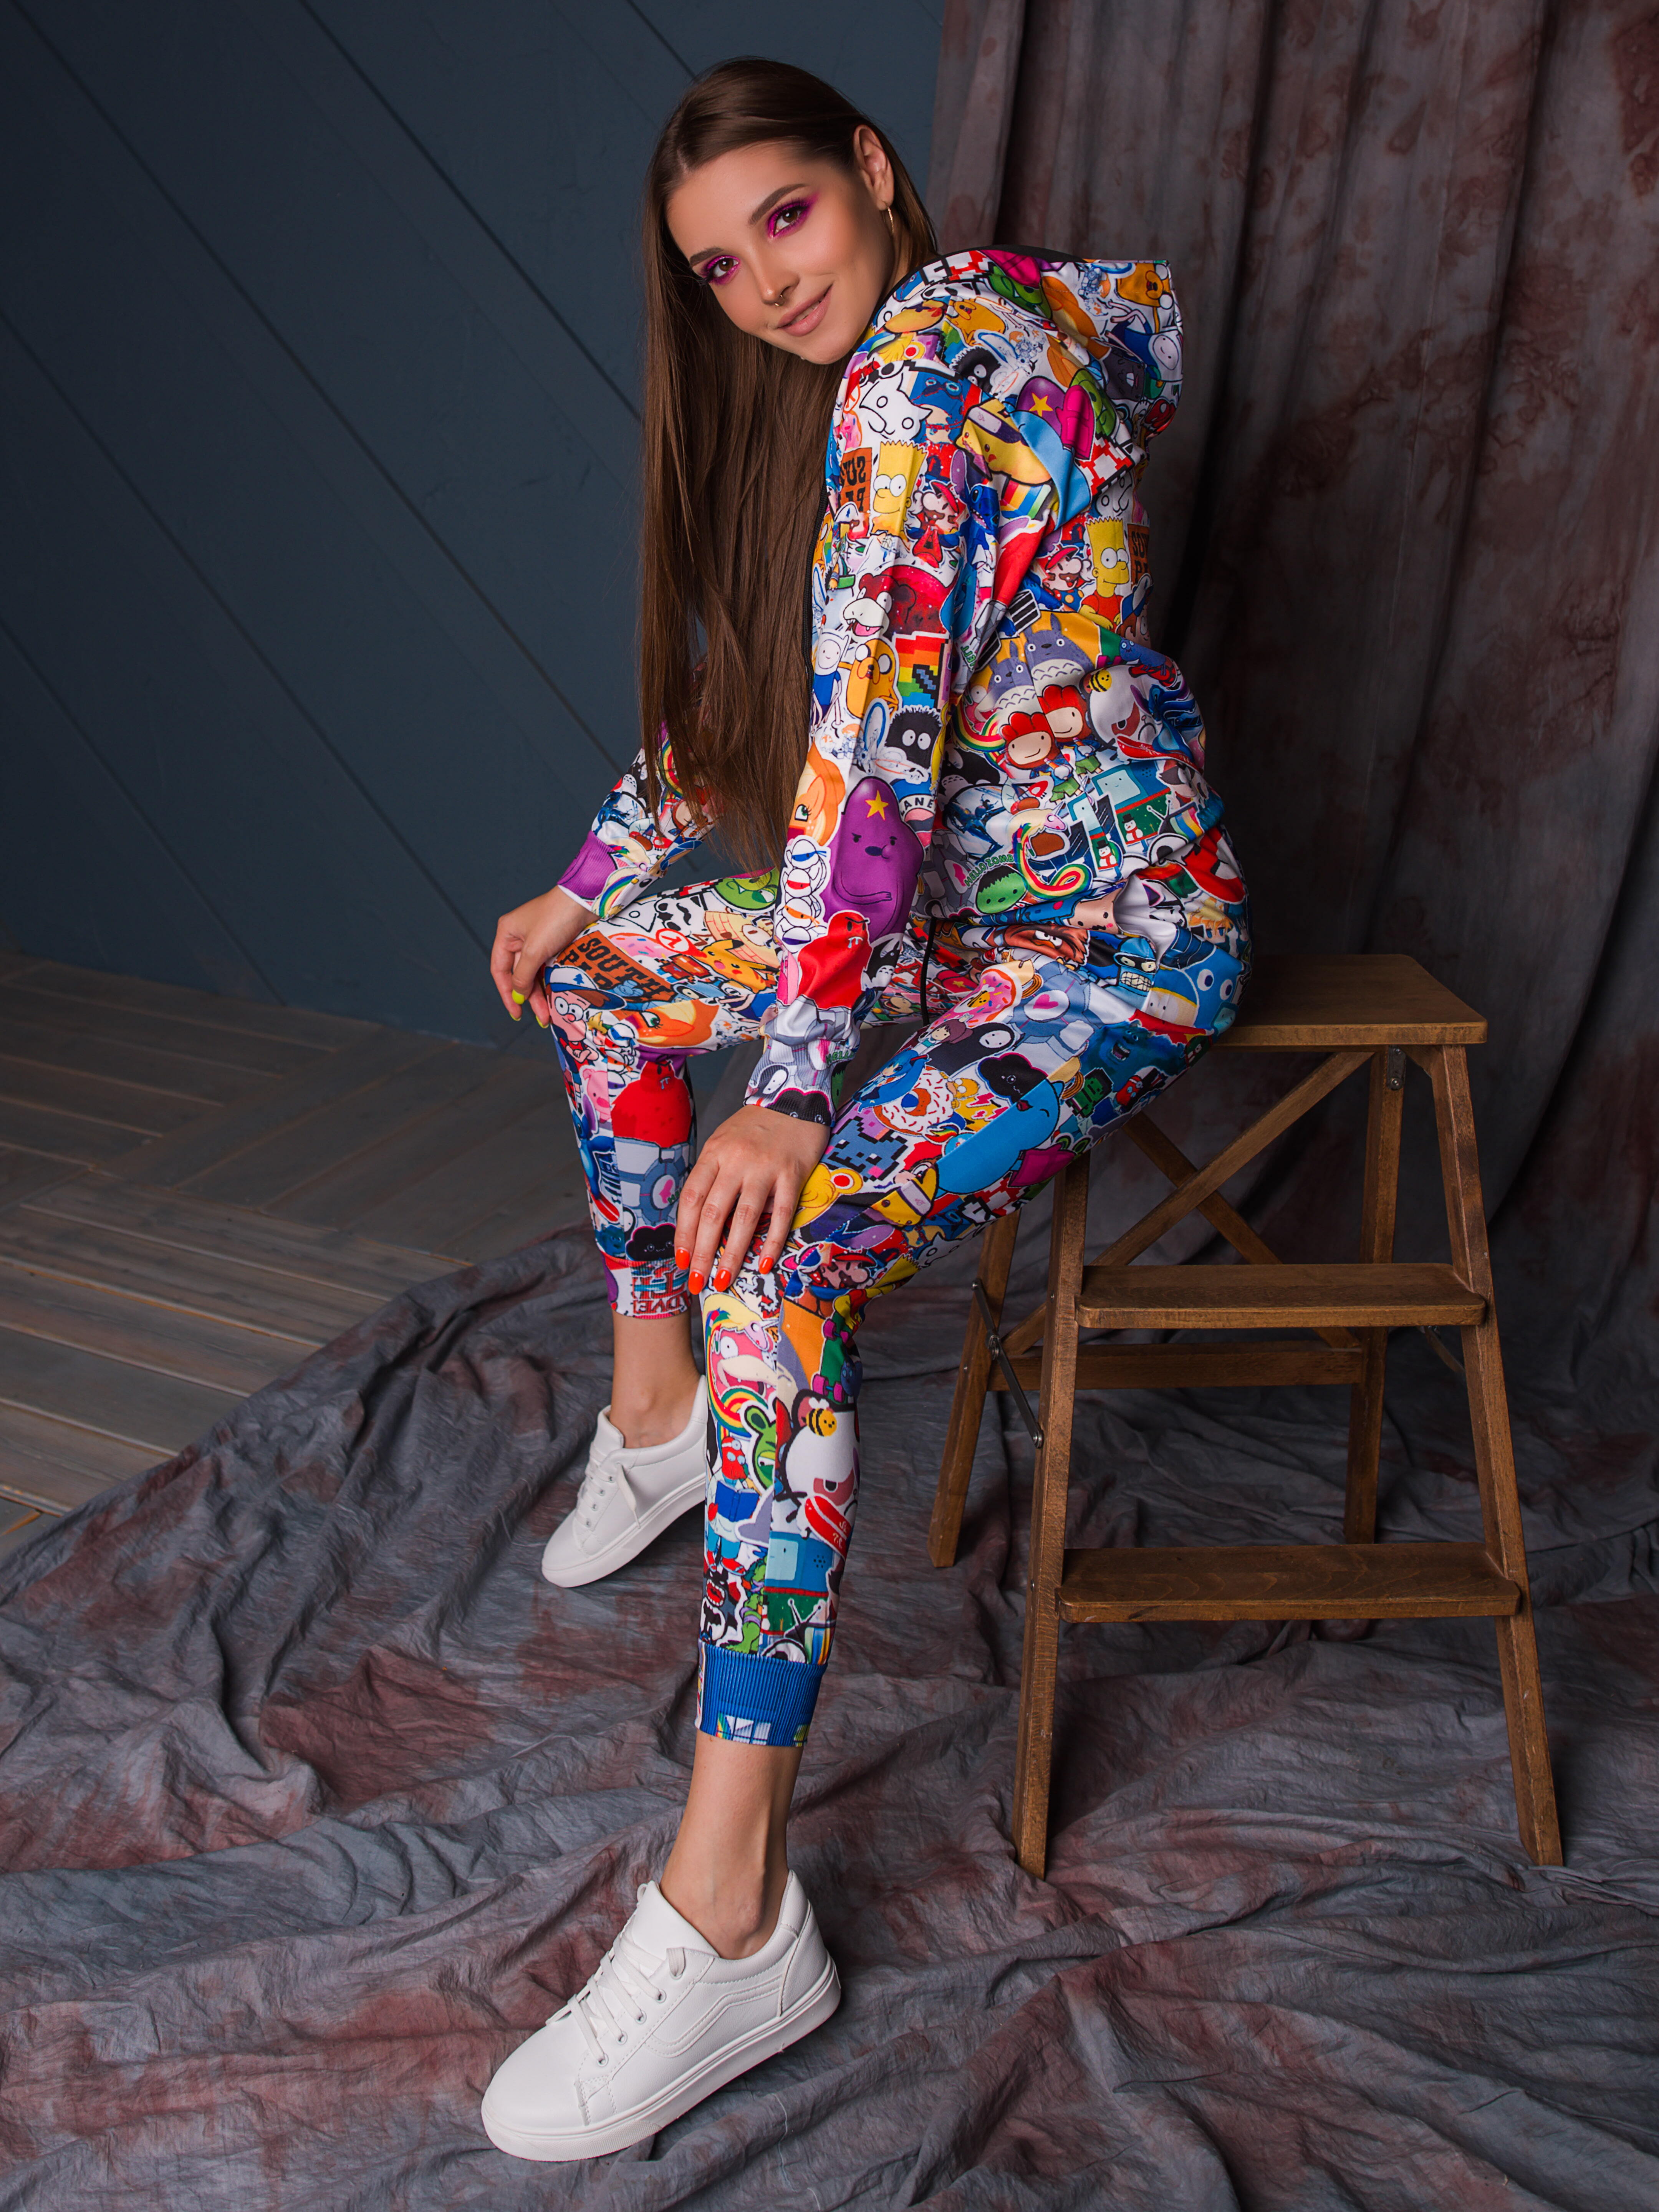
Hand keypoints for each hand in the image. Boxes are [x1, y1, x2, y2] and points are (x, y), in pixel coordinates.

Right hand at [490, 885, 593, 1025]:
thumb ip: (523, 975)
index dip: (506, 993)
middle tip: (540, 1017)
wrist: (585, 900)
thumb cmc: (556, 918)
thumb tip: (517, 995)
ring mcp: (536, 939)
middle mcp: (519, 936)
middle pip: (519, 974)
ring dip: (540, 993)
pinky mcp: (554, 942)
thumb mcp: (534, 951)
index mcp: (506, 933)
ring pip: (534, 973)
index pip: (499, 970)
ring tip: (549, 1013)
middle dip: (528, 997)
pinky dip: (549, 982)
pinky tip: (554, 996)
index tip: (516, 1012)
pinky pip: (547, 967)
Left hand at [675, 1104, 829, 1291]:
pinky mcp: (793, 1173)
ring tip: (723, 1280)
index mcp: (714, 1154)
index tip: (681, 1260)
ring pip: (744, 1218)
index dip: (684, 1233)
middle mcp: (736, 1161)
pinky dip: (772, 1241)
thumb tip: (700, 1219)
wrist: (794, 1097)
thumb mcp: (723, 1143)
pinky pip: (782, 1213)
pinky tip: (763, 1263)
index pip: (692, 1199)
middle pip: (713, 1213)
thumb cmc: (755, 1127)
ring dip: (732, 1254)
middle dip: (702, 1253)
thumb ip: (712, 1175)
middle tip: (697, 1282)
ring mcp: (765, 1168)